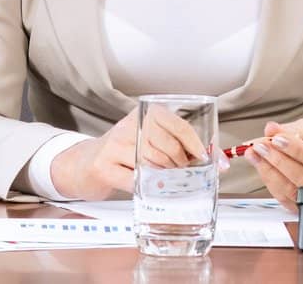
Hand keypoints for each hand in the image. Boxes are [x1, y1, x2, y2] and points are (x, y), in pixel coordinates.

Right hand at [51, 105, 218, 200]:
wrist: (84, 163)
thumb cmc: (125, 152)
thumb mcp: (150, 140)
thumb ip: (180, 145)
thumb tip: (218, 160)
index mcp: (147, 114)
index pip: (180, 127)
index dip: (197, 146)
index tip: (209, 160)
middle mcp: (131, 125)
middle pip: (168, 147)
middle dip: (182, 165)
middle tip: (184, 173)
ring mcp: (115, 145)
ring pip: (153, 164)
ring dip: (166, 177)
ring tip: (166, 179)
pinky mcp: (103, 166)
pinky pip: (135, 180)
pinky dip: (147, 187)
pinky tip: (148, 187)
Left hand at [247, 119, 302, 211]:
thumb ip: (295, 130)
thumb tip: (272, 130)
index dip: (297, 151)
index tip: (277, 139)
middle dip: (279, 161)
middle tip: (261, 146)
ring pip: (293, 192)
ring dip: (270, 172)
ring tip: (256, 154)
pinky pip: (285, 199)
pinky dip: (270, 182)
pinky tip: (262, 166)